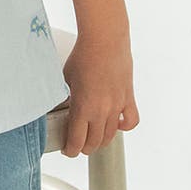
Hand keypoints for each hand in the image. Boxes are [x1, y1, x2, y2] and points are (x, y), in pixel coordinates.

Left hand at [61, 33, 139, 156]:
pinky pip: (131, 121)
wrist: (105, 38)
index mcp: (83, 109)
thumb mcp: (65, 82)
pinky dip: (124, 127)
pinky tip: (116, 124)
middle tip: (77, 144)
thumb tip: (59, 111)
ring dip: (100, 141)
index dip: (70, 151)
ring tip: (93, 136)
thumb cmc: (82, 56)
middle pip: (93, 144)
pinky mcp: (128, 97)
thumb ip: (64, 100)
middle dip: (83, 148)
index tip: (66, 149)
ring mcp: (117, 105)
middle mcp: (101, 111)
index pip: (76, 144)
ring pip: (110, 137)